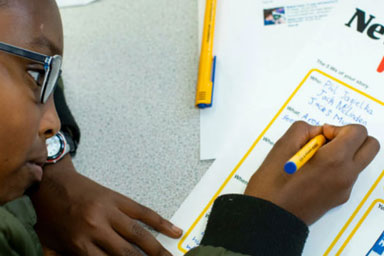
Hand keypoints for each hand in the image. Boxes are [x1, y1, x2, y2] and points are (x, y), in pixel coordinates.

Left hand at [30, 155, 181, 255]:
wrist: (53, 183)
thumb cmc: (51, 217)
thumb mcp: (51, 246)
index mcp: (79, 243)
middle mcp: (97, 228)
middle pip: (127, 253)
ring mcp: (110, 212)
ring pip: (139, 234)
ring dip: (158, 249)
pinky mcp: (118, 199)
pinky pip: (143, 212)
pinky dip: (160, 222)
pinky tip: (173, 230)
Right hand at [244, 121, 379, 224]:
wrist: (270, 215)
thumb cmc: (273, 184)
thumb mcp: (282, 146)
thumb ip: (303, 130)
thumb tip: (317, 132)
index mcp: (334, 159)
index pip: (358, 132)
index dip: (338, 128)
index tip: (320, 136)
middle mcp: (345, 174)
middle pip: (370, 146)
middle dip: (351, 138)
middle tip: (327, 142)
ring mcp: (344, 188)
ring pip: (359, 161)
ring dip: (344, 153)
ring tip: (315, 159)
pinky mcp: (339, 198)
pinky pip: (347, 176)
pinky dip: (336, 168)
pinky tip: (312, 173)